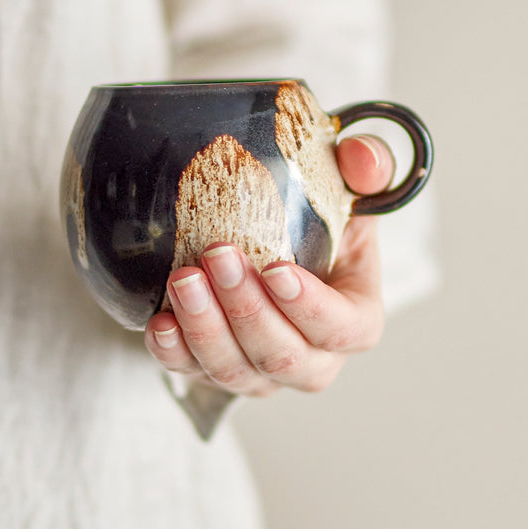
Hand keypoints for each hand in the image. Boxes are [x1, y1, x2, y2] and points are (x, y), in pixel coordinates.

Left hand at [144, 135, 394, 397]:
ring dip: (206, 327)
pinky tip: (160, 320)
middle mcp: (312, 359)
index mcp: (355, 319)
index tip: (276, 269)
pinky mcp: (214, 371)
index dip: (311, 308)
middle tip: (219, 257)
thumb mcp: (347, 186)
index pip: (344, 330)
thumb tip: (360, 156)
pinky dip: (173, 351)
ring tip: (184, 279)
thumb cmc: (315, 218)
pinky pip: (191, 372)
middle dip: (247, 309)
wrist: (265, 234)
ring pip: (235, 370)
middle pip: (284, 357)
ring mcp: (261, 372)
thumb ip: (367, 167)